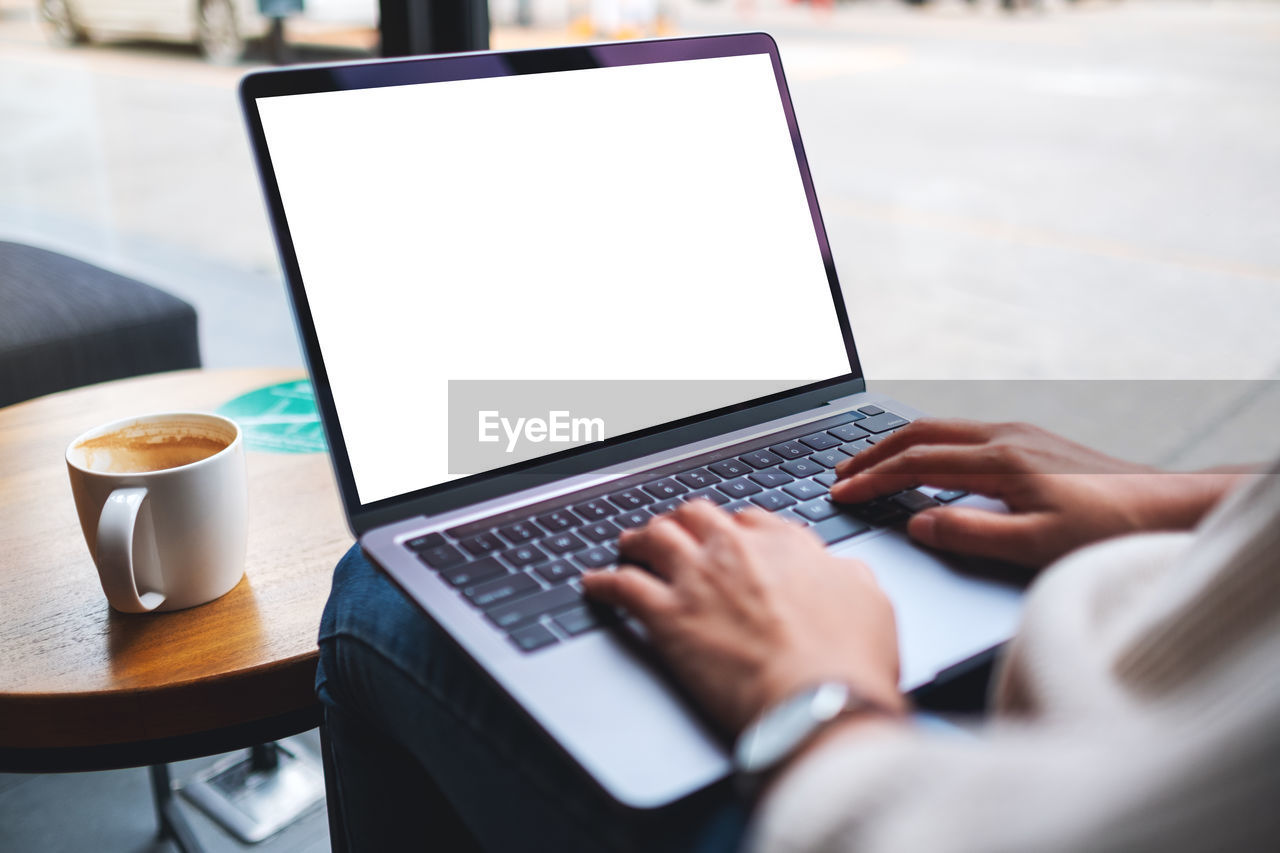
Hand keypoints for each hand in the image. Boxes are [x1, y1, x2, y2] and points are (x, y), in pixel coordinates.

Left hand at [580, 500, 905, 735]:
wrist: (817, 701)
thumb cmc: (848, 661)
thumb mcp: (870, 602)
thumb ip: (846, 577)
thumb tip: (839, 572)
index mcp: (786, 544)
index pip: (747, 519)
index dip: (731, 528)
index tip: (725, 537)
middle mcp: (736, 551)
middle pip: (694, 516)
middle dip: (681, 522)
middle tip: (672, 533)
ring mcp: (697, 579)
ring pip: (653, 538)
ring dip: (638, 540)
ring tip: (629, 546)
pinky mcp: (666, 616)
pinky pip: (621, 586)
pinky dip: (603, 582)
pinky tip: (594, 585)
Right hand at [831, 419, 1241, 569]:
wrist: (1170, 508)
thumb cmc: (1109, 531)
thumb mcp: (1036, 546)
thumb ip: (970, 534)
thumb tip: (917, 524)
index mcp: (1000, 459)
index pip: (915, 464)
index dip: (872, 480)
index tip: (840, 493)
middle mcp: (1006, 436)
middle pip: (921, 434)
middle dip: (873, 452)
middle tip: (839, 472)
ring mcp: (1021, 433)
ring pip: (941, 429)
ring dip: (899, 445)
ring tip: (870, 465)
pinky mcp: (1033, 440)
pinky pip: (963, 434)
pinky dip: (928, 446)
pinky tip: (925, 463)